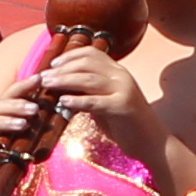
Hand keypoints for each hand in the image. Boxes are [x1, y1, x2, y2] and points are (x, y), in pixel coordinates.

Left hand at [28, 37, 147, 148]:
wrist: (152, 142)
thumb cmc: (126, 124)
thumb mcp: (107, 102)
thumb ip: (91, 93)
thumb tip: (65, 90)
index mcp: (118, 72)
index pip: (91, 53)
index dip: (69, 56)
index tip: (53, 64)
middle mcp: (121, 76)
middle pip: (86, 64)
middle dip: (62, 69)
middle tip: (43, 77)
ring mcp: (123, 90)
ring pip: (88, 80)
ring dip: (64, 81)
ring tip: (48, 85)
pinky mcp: (122, 107)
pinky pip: (95, 101)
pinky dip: (77, 101)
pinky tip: (63, 102)